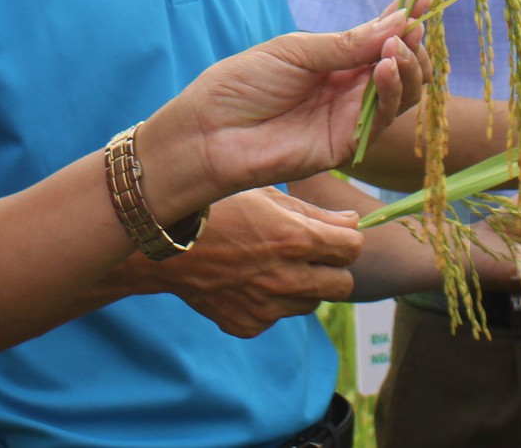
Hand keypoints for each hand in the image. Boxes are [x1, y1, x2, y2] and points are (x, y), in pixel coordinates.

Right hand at [135, 188, 361, 337]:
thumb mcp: (265, 196)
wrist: (166, 248)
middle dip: (333, 268)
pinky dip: (270, 303)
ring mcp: (269, 308)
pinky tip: (247, 281)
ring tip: (273, 266)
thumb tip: (353, 223)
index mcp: (297, 240)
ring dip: (303, 287)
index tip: (333, 234)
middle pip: (343, 285)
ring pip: (311, 303)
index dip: (346, 238)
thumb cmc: (216, 210)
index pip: (353, 248)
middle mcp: (288, 279)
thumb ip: (315, 213)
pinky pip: (277, 317)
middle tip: (310, 254)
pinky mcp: (249, 325)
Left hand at [139, 8, 426, 212]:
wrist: (210, 131)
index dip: (406, 19)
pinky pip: (383, 119)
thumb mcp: (295, 51)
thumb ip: (346, 43)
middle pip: (402, 66)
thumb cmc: (242, 84)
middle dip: (413, 44)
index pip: (381, 37)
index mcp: (335, 60)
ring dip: (408, 66)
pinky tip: (387, 68)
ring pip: (403, 93)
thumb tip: (399, 21)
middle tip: (411, 28)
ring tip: (396, 47)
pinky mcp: (348, 145)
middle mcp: (349, 88)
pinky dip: (392, 91)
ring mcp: (351, 117)